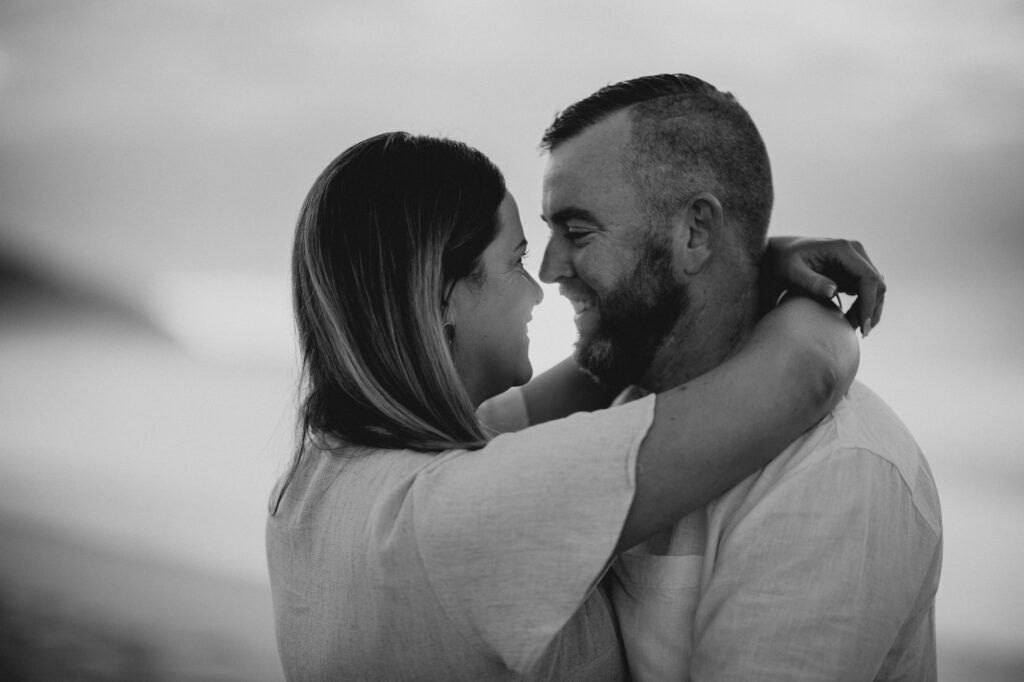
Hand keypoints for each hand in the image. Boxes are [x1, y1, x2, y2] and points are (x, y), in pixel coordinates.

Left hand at [764, 236, 885, 335]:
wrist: (780, 254)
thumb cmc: (783, 261)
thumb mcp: (792, 272)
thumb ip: (811, 281)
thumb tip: (833, 292)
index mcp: (843, 249)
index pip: (868, 278)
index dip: (869, 303)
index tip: (863, 325)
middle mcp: (855, 252)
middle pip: (877, 284)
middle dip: (871, 310)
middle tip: (859, 333)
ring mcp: (856, 261)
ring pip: (875, 289)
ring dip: (869, 310)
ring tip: (852, 329)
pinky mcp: (853, 271)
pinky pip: (866, 291)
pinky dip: (863, 307)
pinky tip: (851, 321)